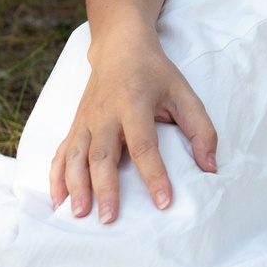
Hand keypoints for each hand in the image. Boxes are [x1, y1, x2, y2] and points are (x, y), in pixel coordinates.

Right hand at [49, 34, 218, 221]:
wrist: (119, 47)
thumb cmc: (155, 74)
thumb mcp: (184, 93)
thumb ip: (201, 129)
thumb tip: (210, 167)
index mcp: (134, 102)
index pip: (144, 144)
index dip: (154, 174)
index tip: (163, 202)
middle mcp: (105, 113)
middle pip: (102, 155)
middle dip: (104, 188)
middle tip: (109, 218)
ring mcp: (84, 119)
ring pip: (75, 156)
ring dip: (75, 186)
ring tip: (79, 214)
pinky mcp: (74, 125)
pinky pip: (60, 153)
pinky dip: (55, 177)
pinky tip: (57, 200)